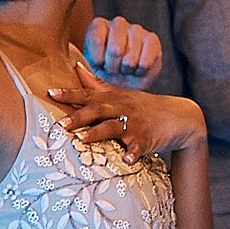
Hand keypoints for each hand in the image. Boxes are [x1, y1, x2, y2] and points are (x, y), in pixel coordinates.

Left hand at [45, 58, 205, 158]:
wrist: (179, 116)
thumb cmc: (144, 106)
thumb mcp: (120, 94)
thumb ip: (96, 84)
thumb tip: (75, 68)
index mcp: (113, 99)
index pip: (88, 94)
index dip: (70, 94)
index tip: (51, 93)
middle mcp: (122, 109)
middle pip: (98, 110)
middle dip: (79, 116)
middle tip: (61, 124)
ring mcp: (135, 124)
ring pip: (114, 127)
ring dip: (98, 133)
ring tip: (82, 140)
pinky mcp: (147, 139)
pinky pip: (139, 147)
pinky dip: (132, 154)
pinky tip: (126, 160)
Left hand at [82, 16, 162, 88]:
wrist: (127, 79)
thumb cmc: (104, 72)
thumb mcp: (89, 70)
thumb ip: (82, 70)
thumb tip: (78, 69)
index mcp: (98, 26)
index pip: (96, 37)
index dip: (98, 59)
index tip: (99, 66)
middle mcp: (117, 23)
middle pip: (115, 49)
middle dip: (113, 67)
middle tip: (113, 70)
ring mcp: (136, 29)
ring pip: (131, 58)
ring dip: (126, 70)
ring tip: (125, 70)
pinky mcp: (152, 40)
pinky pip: (145, 61)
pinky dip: (140, 72)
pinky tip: (137, 69)